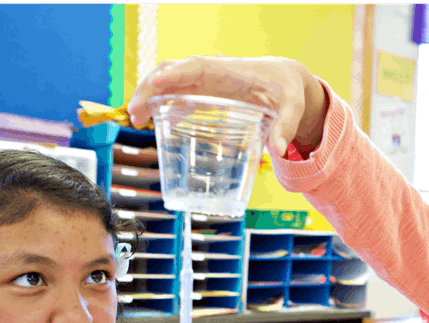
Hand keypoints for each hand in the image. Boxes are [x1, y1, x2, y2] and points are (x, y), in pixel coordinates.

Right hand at [127, 55, 327, 156]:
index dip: (175, 74)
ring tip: (136, 119)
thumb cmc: (289, 89)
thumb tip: (278, 151)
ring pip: (169, 81)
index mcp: (231, 70)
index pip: (196, 66)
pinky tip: (152, 122)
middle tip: (135, 113)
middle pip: (173, 72)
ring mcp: (206, 81)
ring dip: (150, 96)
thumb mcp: (293, 106)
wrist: (286, 79)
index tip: (155, 83)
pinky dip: (163, 104)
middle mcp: (213, 72)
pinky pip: (178, 93)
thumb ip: (286, 126)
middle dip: (150, 88)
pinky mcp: (206, 91)